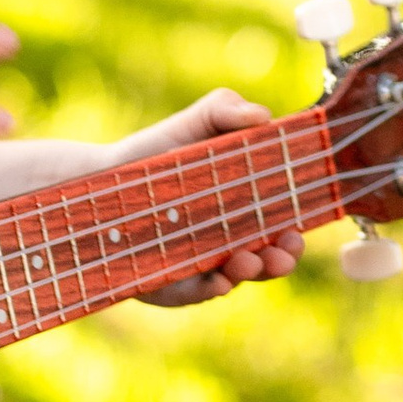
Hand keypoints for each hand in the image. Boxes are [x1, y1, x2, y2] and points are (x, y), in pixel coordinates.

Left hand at [113, 88, 303, 303]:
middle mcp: (232, 240)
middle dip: (282, 259)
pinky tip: (218, 278)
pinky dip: (212, 287)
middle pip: (270, 259)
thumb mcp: (194, 122)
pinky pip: (197, 291)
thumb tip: (264, 116)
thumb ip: (227, 110)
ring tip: (248, 259)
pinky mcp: (172, 281)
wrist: (102, 176)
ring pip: (238, 277)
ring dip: (252, 271)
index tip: (299, 228)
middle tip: (285, 250)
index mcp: (248, 207)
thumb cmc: (160, 150)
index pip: (283, 225)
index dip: (295, 231)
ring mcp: (204, 264)